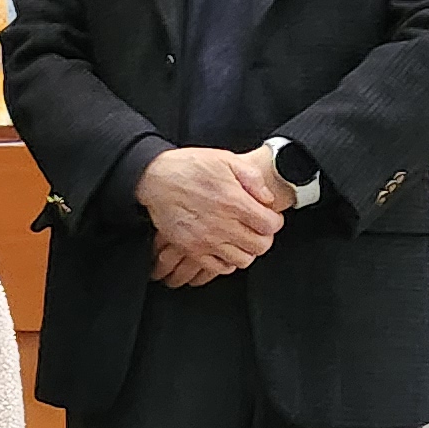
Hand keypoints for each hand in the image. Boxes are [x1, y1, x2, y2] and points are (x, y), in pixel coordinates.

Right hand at [136, 145, 282, 286]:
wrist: (154, 178)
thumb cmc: (189, 166)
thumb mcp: (225, 159)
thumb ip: (252, 178)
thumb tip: (267, 198)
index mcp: (234, 201)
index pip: (271, 226)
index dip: (274, 221)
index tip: (269, 217)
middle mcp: (222, 225)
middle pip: (260, 246)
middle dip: (264, 237)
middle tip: (257, 228)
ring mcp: (206, 240)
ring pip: (243, 260)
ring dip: (246, 250)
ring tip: (241, 238)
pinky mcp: (192, 249)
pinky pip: (219, 268)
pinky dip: (226, 261)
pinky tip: (225, 248)